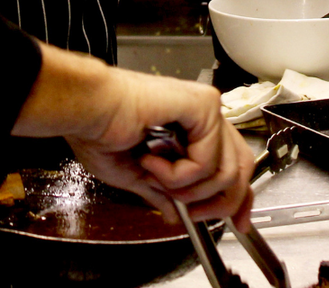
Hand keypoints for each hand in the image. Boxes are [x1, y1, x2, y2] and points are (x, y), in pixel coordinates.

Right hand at [12, 44, 253, 229]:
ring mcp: (203, 109)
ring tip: (156, 175)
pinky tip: (152, 160)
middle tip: (192, 212)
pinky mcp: (201, 105)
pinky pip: (207, 159)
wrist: (87, 110)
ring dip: (187, 188)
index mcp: (188, 128)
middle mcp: (200, 115)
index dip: (240, 196)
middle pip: (240, 167)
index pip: (233, 162)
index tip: (238, 222)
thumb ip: (160, 192)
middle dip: (221, 202)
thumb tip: (173, 213)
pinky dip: (180, 174)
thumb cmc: (99, 129)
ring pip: (226, 170)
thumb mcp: (133, 174)